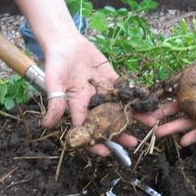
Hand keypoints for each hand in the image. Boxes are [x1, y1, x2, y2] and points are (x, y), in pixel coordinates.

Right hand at [41, 32, 137, 155]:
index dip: (95, 142)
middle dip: (120, 134)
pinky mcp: (112, 80)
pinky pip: (125, 90)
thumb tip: (46, 125)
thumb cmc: (56, 62)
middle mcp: (92, 103)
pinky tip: (149, 102)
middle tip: (133, 143)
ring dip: (134, 116)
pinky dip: (137, 96)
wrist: (66, 43)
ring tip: (149, 124)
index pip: (87, 129)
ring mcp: (104, 92)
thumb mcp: (53, 82)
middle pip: (108, 123)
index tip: (105, 152)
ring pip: (120, 108)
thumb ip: (54, 101)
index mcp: (77, 107)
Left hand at [137, 29, 195, 146]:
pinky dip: (169, 99)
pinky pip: (179, 94)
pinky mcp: (193, 82)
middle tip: (160, 134)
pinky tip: (155, 105)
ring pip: (183, 109)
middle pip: (193, 119)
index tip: (185, 142)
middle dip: (177, 127)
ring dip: (169, 116)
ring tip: (153, 123)